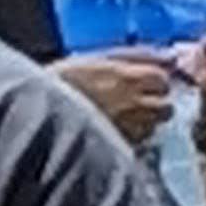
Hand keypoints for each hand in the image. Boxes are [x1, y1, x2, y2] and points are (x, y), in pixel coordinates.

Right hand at [51, 51, 176, 144]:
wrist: (34, 115)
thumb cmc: (61, 82)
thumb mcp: (96, 59)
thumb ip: (136, 56)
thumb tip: (171, 56)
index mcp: (130, 77)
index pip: (163, 79)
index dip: (154, 81)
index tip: (142, 82)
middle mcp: (135, 104)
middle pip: (166, 108)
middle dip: (155, 106)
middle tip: (136, 104)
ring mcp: (129, 129)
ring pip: (151, 128)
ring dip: (142, 124)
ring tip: (119, 119)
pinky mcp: (119, 149)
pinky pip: (135, 144)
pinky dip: (129, 139)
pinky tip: (110, 133)